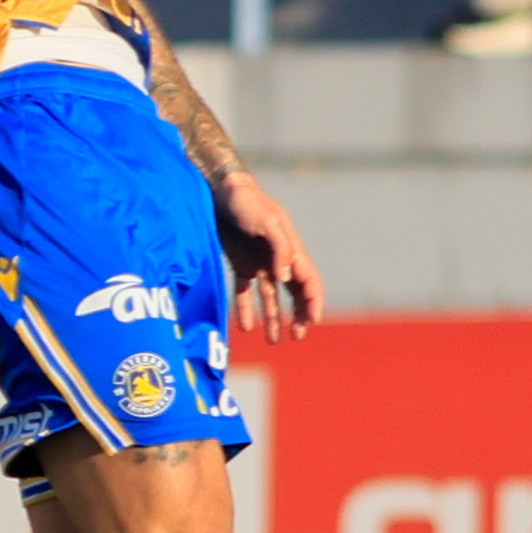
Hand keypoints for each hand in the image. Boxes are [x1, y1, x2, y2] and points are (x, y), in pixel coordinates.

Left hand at [211, 166, 323, 340]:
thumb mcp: (267, 222)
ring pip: (271, 296)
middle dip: (299, 315)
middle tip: (298, 336)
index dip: (313, 301)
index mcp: (290, 248)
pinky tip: (246, 327)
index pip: (307, 280)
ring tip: (274, 341)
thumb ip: (279, 248)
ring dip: (274, 318)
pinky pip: (245, 291)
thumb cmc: (246, 202)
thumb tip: (286, 278)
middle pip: (294, 292)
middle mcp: (277, 258)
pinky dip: (246, 309)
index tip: (312, 321)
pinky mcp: (239, 263)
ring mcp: (259, 262)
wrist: (218, 190)